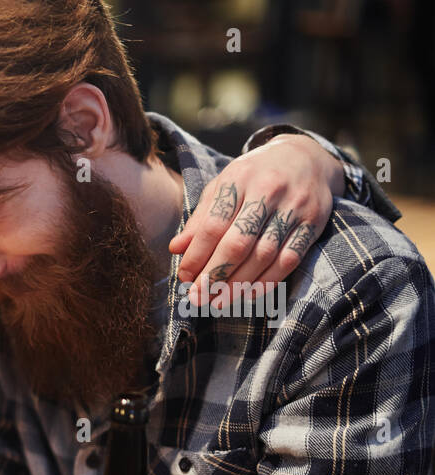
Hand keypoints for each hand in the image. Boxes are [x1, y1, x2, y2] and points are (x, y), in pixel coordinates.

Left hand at [171, 133, 337, 308]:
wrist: (305, 157)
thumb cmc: (253, 176)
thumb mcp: (222, 186)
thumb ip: (200, 218)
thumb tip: (176, 249)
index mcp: (239, 180)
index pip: (213, 225)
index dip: (196, 256)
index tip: (184, 277)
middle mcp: (269, 191)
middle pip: (238, 243)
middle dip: (215, 276)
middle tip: (199, 298)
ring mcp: (295, 207)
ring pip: (264, 255)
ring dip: (239, 284)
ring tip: (219, 302)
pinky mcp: (314, 222)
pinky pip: (290, 259)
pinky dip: (268, 281)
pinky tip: (249, 294)